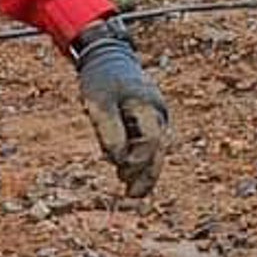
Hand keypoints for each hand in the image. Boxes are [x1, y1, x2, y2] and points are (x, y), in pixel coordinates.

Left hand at [69, 20, 171, 196]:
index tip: (119, 166)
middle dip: (146, 174)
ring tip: (132, 193)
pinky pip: (151, 147)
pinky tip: (130, 177)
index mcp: (148, 105)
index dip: (138, 157)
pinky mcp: (150, 122)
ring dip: (146, 172)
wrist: (108, 60)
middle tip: (131, 196)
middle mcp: (158, 113)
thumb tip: (118, 159)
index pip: (151, 138)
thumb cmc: (101, 80)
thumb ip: (108, 130)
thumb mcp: (98, 102)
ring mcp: (157, 117)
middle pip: (159, 149)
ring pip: (157, 151)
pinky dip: (142, 162)